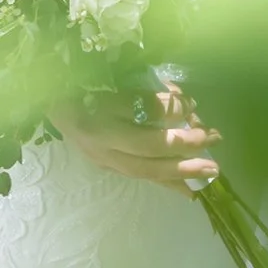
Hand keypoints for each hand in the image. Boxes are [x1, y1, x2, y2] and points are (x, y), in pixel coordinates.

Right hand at [53, 80, 220, 193]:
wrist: (53, 104)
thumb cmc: (88, 82)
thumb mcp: (114, 76)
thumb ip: (148, 89)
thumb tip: (184, 103)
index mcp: (101, 106)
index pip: (142, 109)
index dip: (170, 108)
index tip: (191, 102)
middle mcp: (100, 136)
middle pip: (147, 146)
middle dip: (184, 145)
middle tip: (214, 138)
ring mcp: (102, 156)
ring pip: (146, 169)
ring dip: (181, 171)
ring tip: (211, 170)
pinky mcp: (106, 167)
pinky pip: (141, 177)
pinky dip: (167, 184)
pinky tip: (190, 191)